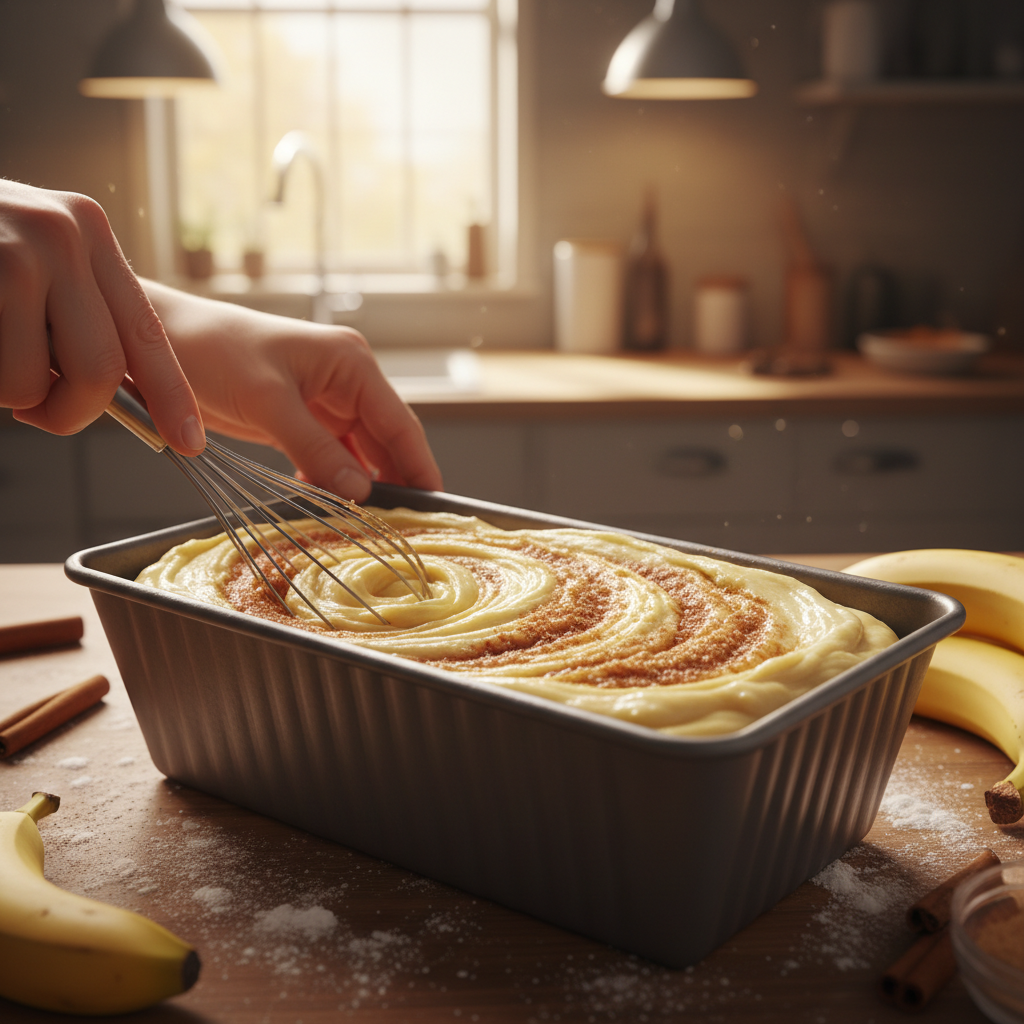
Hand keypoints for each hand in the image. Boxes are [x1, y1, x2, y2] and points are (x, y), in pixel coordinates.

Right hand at [0, 180, 204, 453]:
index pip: (146, 333)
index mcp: (89, 233)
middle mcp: (65, 233)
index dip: (171, 396)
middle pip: (103, 372)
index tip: (188, 441)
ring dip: (6, 393)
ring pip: (35, 382)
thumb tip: (124, 396)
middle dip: (70, 412)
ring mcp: (16, 249)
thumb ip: (75, 317)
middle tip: (37, 412)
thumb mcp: (30, 265)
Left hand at [144, 281, 442, 500]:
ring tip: (370, 527)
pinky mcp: (298, 421)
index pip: (399, 423)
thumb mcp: (267, 401)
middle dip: (392, 482)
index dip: (420, 465)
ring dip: (360, 488)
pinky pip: (328, 459)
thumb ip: (315, 447)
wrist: (157, 343)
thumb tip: (359, 491)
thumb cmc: (211, 352)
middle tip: (403, 529)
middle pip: (384, 442)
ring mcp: (322, 403)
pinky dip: (329, 484)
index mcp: (351, 363)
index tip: (435, 507)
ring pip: (357, 455)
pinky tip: (329, 509)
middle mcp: (345, 382)